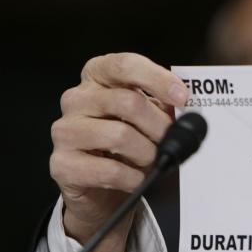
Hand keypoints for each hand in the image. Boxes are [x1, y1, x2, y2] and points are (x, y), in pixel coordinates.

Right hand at [50, 53, 186, 251]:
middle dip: (159, 124)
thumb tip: (189, 107)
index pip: (126, 65)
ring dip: (146, 153)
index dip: (158, 79)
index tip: (183, 98)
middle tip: (171, 139)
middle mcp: (76, 98)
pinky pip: (108, 170)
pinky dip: (132, 177)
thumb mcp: (149, 116)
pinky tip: (137, 178)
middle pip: (128, 102)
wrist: (101, 187)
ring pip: (119, 135)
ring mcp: (65, 131)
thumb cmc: (129, 142)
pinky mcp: (61, 164)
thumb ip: (165, 105)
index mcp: (98, 75)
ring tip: (151, 160)